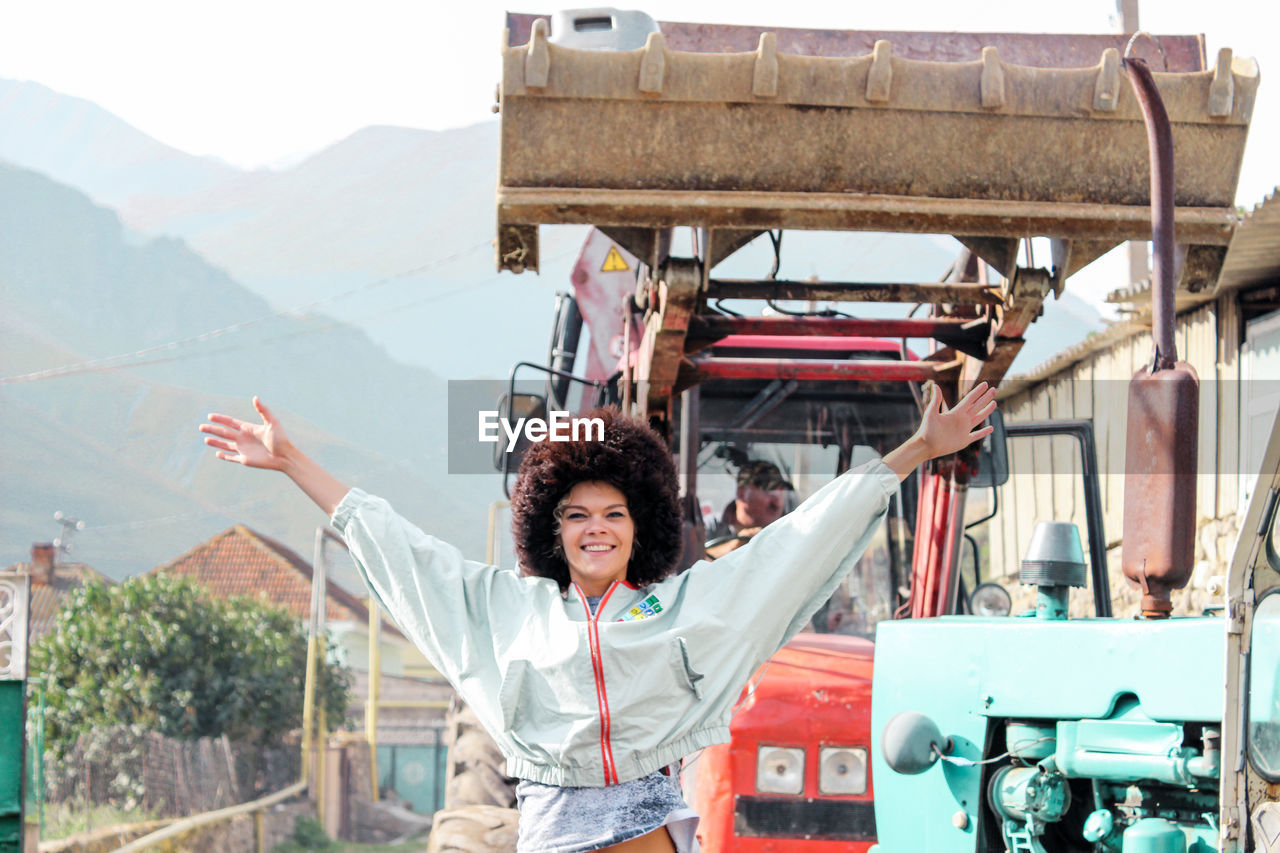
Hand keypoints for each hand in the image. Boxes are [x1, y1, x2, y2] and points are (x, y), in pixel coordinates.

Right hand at [200, 397, 294, 469]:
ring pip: (225, 445)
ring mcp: (243, 449)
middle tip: (201, 427)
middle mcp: (243, 438)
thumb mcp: (272, 422)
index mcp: (248, 428)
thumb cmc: (280, 439)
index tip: (210, 416)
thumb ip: (263, 410)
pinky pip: (231, 458)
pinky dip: (224, 456)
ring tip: (205, 439)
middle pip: (224, 433)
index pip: (230, 422)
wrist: (285, 456)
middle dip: (212, 429)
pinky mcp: (244, 459)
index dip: (220, 419)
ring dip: (215, 442)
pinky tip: (217, 454)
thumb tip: (255, 397)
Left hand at [882, 382, 997, 480]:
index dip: (978, 391)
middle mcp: (961, 419)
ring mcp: (964, 430)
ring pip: (979, 418)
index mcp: (955, 412)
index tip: (985, 384)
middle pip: (977, 406)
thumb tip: (935, 384)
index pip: (970, 399)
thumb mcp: (931, 413)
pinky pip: (976, 435)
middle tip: (994, 389)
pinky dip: (984, 432)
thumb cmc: (926, 430)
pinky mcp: (964, 441)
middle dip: (985, 398)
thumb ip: (935, 400)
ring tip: (994, 403)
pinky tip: (991, 428)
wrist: (926, 446)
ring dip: (987, 411)